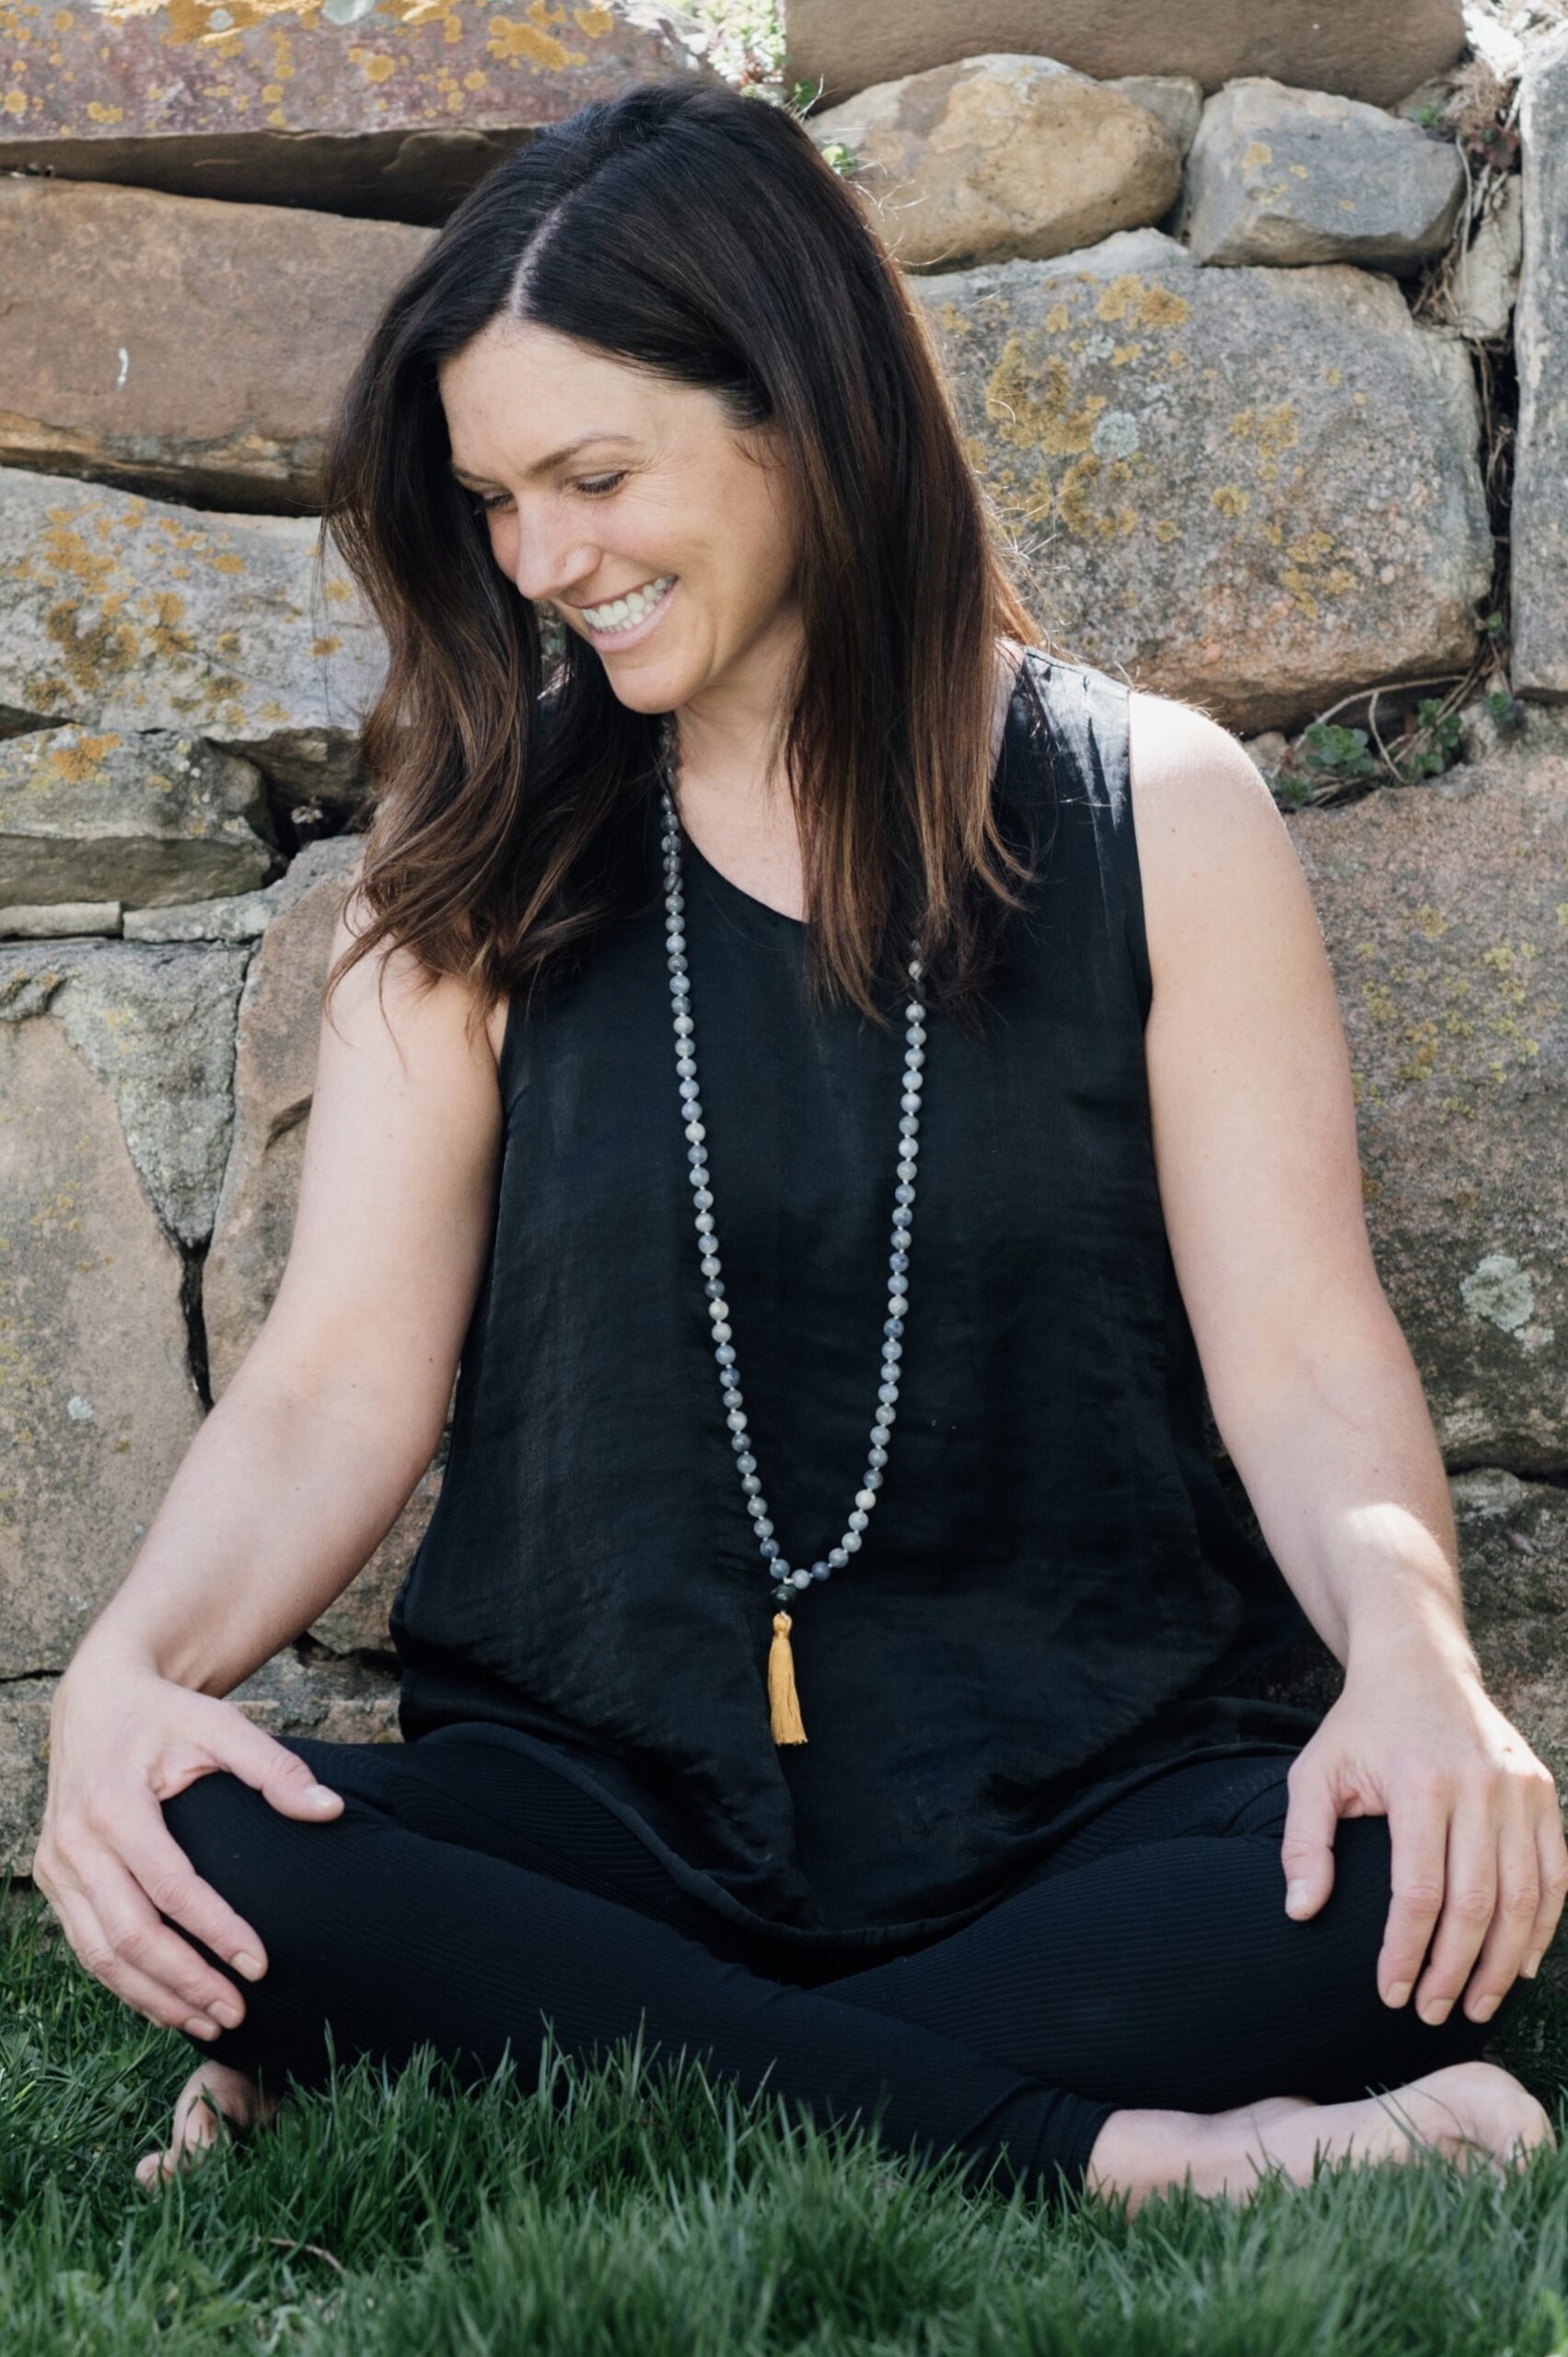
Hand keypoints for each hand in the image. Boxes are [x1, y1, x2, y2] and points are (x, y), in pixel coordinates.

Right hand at [32, 1654, 342, 2041]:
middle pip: (129, 1934)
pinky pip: (85, 1946)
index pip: (170, 1887)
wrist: (97, 1699)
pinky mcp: (51, 1879)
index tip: (262, 1965)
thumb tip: (331, 1810)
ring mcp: (55, 1865)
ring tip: (210, 2022)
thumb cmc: (166, 1715)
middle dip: (186, 1981)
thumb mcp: (221, 1725)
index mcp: (114, 1803)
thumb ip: (275, 1768)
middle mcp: (74, 1841)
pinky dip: (125, 1983)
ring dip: (155, 1996)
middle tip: (238, 2012)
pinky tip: (168, 2005)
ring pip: (100, 1954)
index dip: (217, 1931)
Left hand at [1278, 1645, 1567, 2026]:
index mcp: (1419, 1783)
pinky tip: (1519, 1964)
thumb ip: (1303, 1842)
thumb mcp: (1315, 1772)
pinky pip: (1555, 1872)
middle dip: (1454, 1970)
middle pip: (1476, 1903)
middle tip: (1434, 2014)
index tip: (1390, 1994)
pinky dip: (1543, 1925)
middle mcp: (1479, 1786)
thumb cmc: (1361, 1728)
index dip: (1406, 1952)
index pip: (1418, 1892)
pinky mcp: (1543, 1791)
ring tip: (1476, 2004)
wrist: (1420, 1665)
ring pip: (1524, 1896)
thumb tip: (1300, 1912)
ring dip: (1503, 1962)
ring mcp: (1519, 1788)